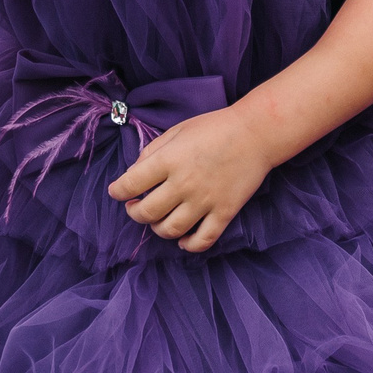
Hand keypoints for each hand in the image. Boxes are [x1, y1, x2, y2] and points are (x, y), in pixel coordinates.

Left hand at [106, 106, 276, 253]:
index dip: (118, 191)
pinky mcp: (224, 212)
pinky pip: (203, 240)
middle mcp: (184, 183)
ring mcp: (205, 201)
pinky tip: (182, 240)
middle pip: (147, 212)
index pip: (131, 184)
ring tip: (158, 220)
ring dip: (158, 229)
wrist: (256, 133)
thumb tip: (135, 173)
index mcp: (169, 160)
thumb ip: (152, 151)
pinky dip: (188, 245)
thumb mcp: (177, 131)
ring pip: (170, 230)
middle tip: (134, 207)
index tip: (117, 192)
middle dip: (134, 213)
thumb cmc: (214, 128)